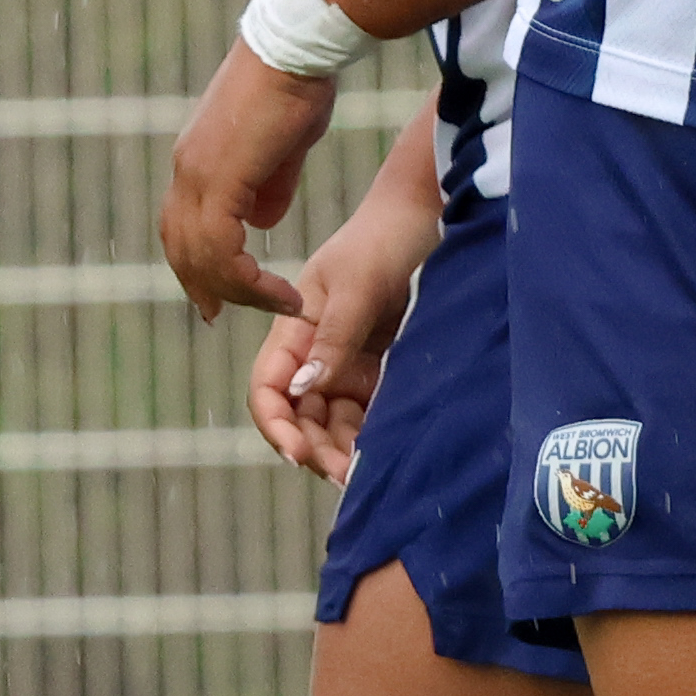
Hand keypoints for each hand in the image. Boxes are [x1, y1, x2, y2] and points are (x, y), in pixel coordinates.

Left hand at [158, 48, 341, 323]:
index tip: (217, 295)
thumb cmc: (298, 84)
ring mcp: (198, 175)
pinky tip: (280, 290)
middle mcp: (187, 171)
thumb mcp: (283, 147)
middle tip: (220, 316)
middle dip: (204, 287)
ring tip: (278, 304)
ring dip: (239, 290)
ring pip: (202, 257)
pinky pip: (225, 249)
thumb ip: (270, 185)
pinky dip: (250, 279)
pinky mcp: (220, 179)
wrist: (298, 45)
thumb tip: (262, 220)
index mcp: (196, 162)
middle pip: (181, 248)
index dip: (196, 265)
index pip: (181, 228)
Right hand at [248, 180, 437, 479]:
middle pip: (297, 415)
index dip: (274, 425)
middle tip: (342, 474)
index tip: (297, 453)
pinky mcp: (376, 371)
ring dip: (340, 450)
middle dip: (312, 448)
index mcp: (294, 329)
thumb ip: (333, 338)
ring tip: (364, 474)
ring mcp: (344, 363)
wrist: (428, 220)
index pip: (268, 388)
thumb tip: (304, 389)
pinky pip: (364, 415)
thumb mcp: (357, 286)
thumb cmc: (386, 241)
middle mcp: (313, 351)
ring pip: (330, 423)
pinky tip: (381, 455)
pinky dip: (367, 437)